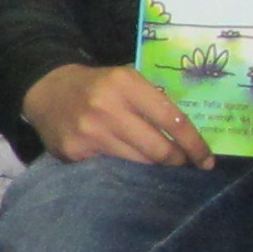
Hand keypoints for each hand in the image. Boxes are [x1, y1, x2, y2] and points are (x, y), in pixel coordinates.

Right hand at [21, 62, 210, 165]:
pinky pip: (113, 170)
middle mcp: (107, 108)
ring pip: (138, 165)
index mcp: (125, 84)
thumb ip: (153, 100)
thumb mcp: (125, 78)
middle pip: (158, 149)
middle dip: (177, 162)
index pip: (172, 121)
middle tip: (184, 166)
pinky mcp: (75, 153)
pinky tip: (130, 171)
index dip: (194, 145)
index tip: (206, 160)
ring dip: (154, 170)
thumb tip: (188, 134)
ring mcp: (90, 134)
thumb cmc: (96, 86)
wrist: (46, 91)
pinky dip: (126, 173)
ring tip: (160, 169)